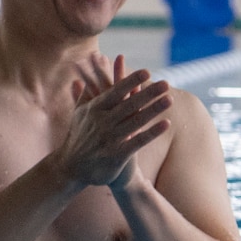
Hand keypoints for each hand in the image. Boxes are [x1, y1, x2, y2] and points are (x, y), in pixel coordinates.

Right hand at [61, 54, 171, 189]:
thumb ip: (85, 92)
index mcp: (94, 109)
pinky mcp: (117, 155)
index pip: (116, 91)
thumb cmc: (78, 136)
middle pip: (129, 104)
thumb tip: (84, 72)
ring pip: (136, 121)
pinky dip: (152, 133)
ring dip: (153, 110)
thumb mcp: (79, 113)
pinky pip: (138, 141)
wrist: (71, 168)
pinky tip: (166, 124)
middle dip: (148, 93)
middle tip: (166, 83)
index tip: (147, 72)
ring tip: (169, 99)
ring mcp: (110, 138)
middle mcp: (102, 122)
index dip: (130, 81)